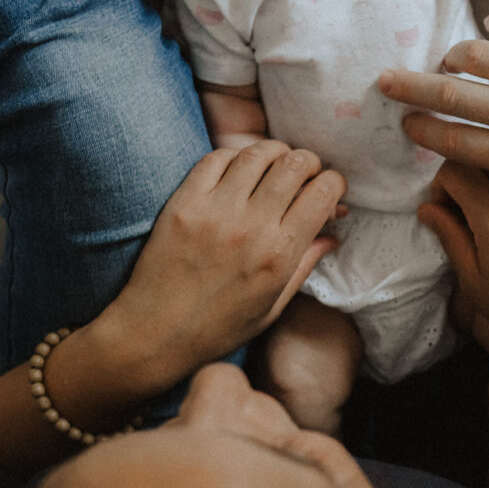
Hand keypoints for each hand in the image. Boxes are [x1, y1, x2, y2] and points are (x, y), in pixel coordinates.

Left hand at [104, 140, 346, 387]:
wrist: (153, 335)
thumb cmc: (218, 327)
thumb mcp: (273, 305)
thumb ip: (306, 264)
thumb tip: (333, 234)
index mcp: (279, 254)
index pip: (322, 193)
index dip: (335, 184)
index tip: (330, 190)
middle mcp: (250, 227)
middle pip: (295, 163)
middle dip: (310, 162)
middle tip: (306, 174)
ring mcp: (214, 211)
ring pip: (257, 153)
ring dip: (274, 153)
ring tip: (275, 165)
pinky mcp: (183, 203)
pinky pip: (216, 158)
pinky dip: (235, 156)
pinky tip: (239, 170)